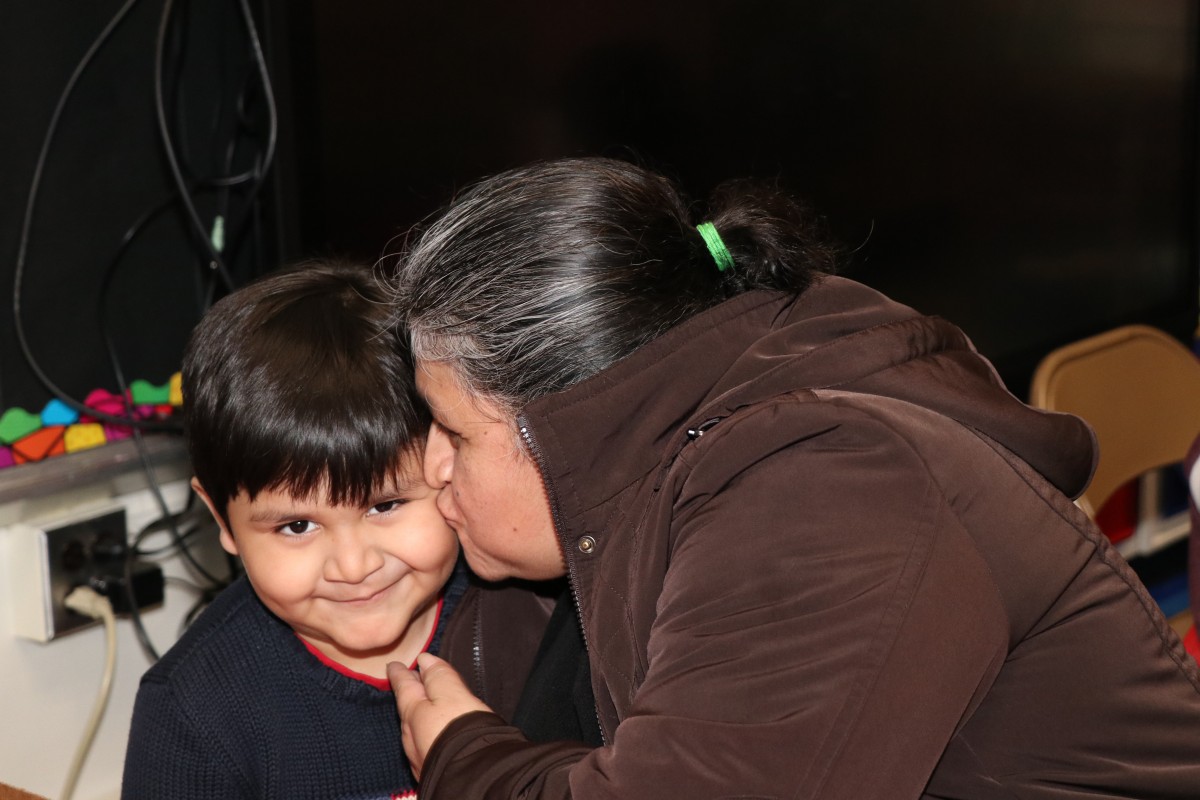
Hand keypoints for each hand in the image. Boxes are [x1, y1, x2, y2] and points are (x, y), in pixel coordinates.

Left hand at [389, 652, 491, 779]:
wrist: (471, 777)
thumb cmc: (461, 731)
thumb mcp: (451, 694)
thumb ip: (438, 676)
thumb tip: (424, 660)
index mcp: (412, 712)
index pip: (404, 686)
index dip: (400, 673)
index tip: (392, 665)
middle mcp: (410, 736)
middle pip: (408, 707)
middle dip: (410, 693)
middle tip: (410, 680)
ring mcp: (420, 756)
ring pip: (415, 728)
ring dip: (419, 715)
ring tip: (425, 706)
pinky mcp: (432, 771)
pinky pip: (426, 744)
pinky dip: (429, 733)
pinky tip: (436, 736)